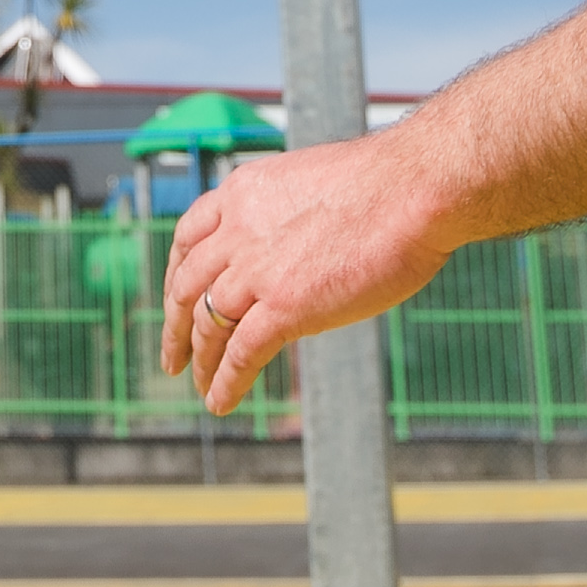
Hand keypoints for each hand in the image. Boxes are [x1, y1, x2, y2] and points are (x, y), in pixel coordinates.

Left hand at [152, 138, 454, 415]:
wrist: (412, 188)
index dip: (176, 274)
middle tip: (174, 355)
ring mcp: (258, 270)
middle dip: (175, 324)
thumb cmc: (386, 184)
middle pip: (188, 285)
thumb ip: (289, 215)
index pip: (188, 237)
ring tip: (199, 385)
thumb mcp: (313, 185)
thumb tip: (299, 241)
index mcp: (243, 193)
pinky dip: (226, 382)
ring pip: (208, 323)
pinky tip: (221, 402)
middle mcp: (238, 229)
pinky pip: (241, 354)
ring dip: (199, 360)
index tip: (176, 297)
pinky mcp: (284, 307)